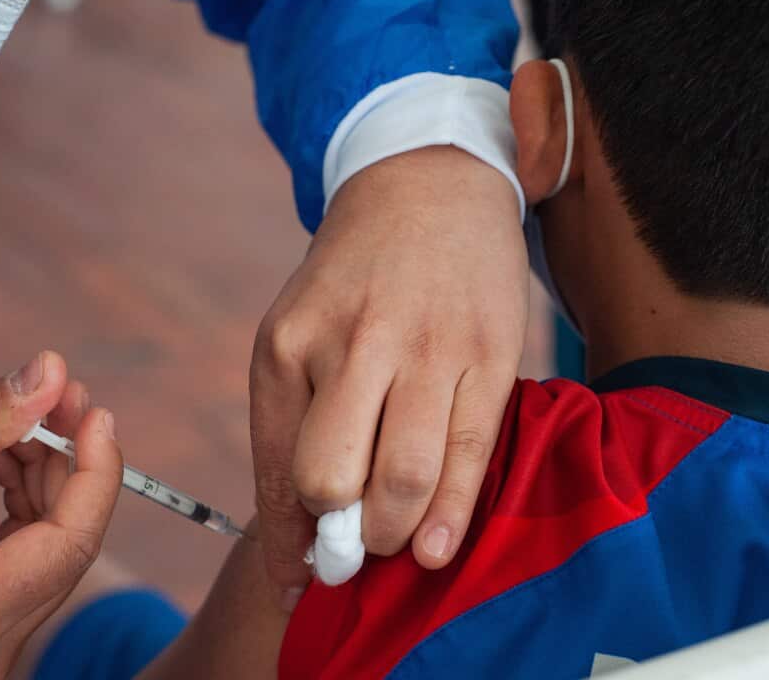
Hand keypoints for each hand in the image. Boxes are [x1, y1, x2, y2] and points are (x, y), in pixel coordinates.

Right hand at [0, 351, 122, 677]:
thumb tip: (53, 372)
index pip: (69, 543)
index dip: (95, 471)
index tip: (94, 409)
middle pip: (64, 546)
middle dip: (70, 464)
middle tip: (62, 395)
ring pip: (49, 548)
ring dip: (47, 476)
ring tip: (26, 415)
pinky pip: (26, 557)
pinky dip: (24, 500)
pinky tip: (5, 454)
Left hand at [251, 146, 528, 597]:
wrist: (428, 187)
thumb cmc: (354, 282)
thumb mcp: (297, 332)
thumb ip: (294, 425)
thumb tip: (298, 544)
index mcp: (288, 342)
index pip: (277, 468)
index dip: (287, 542)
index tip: (298, 582)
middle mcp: (353, 343)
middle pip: (331, 480)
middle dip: (340, 538)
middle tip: (353, 550)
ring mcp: (428, 347)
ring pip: (404, 478)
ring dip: (394, 535)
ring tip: (395, 543)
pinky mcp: (491, 352)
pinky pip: (470, 452)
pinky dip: (451, 516)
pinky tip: (436, 549)